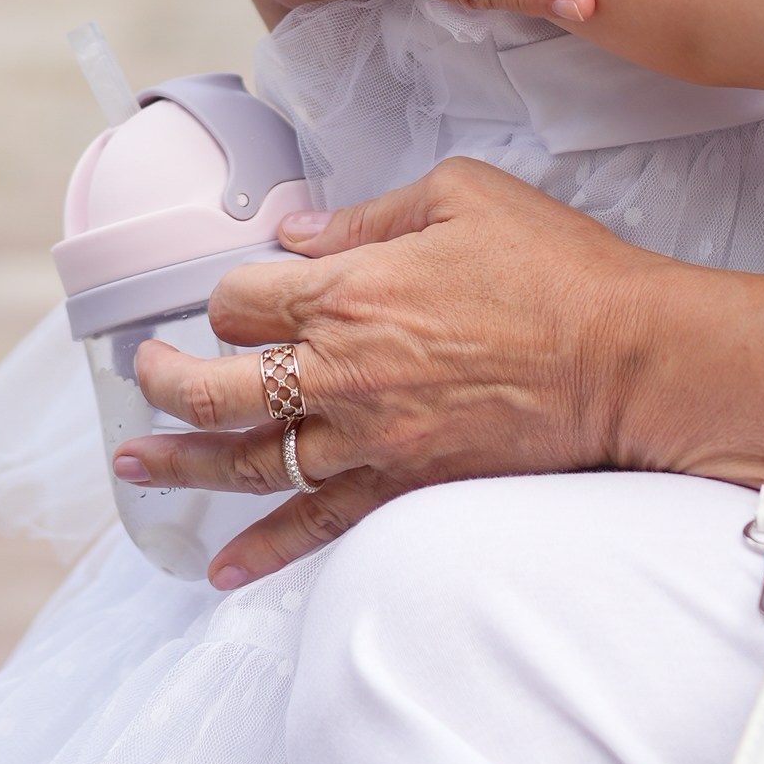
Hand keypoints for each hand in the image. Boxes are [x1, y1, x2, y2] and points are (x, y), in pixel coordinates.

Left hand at [115, 160, 665, 586]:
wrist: (628, 359)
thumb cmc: (554, 268)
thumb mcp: (460, 195)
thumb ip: (368, 215)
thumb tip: (301, 232)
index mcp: (348, 291)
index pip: (239, 300)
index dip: (230, 294)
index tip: (246, 293)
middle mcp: (342, 372)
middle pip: (215, 387)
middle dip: (166, 380)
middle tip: (145, 376)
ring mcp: (369, 439)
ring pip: (248, 461)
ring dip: (183, 464)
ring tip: (135, 463)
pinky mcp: (406, 486)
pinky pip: (317, 524)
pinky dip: (265, 549)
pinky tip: (223, 568)